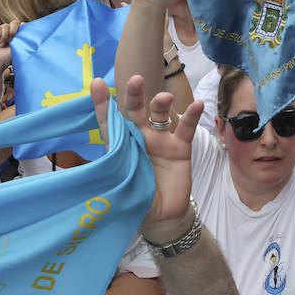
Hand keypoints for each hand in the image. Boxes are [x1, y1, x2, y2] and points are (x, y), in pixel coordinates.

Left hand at [110, 76, 205, 242]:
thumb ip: (116, 177)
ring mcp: (160, 140)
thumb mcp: (121, 190)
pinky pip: (186, 128)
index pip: (110, 123)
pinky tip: (198, 104)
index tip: (96, 83)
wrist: (163, 215)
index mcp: (121, 146)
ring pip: (160, 114)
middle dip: (134, 95)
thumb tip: (102, 169)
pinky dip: (192, 116)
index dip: (103, 104)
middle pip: (135, 111)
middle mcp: (139, 137)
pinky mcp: (180, 147)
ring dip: (161, 102)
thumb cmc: (137, 200)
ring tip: (165, 98)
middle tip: (135, 79)